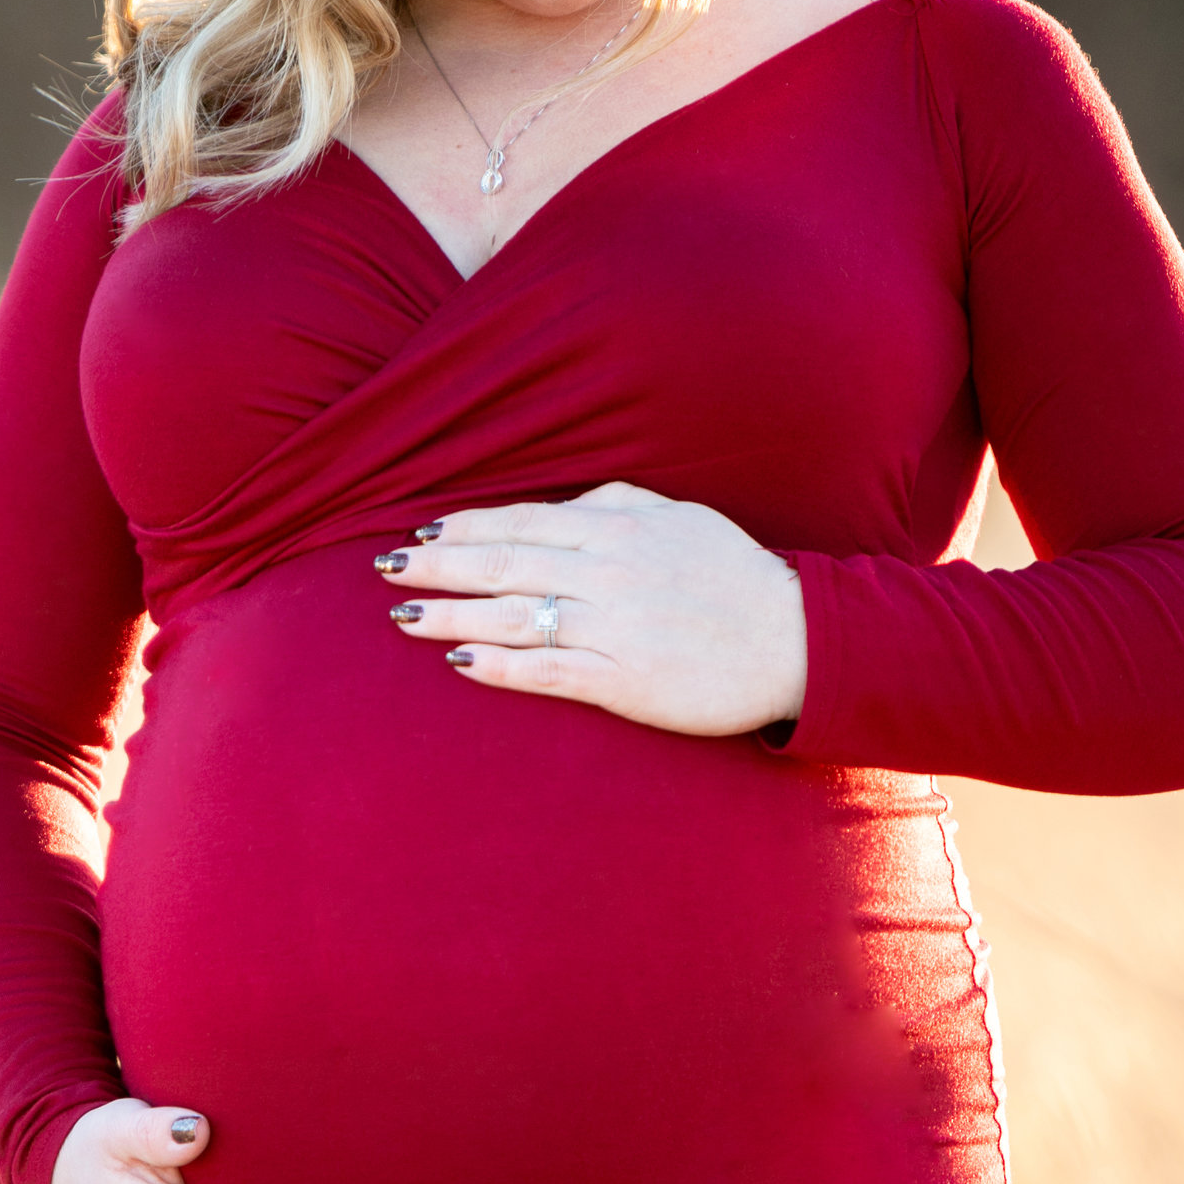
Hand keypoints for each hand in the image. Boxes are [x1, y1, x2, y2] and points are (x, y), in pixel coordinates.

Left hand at [379, 481, 807, 735]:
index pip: (523, 523)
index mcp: (618, 529)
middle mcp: (609, 572)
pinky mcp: (624, 679)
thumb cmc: (734, 577)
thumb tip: (565, 504)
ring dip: (452, 614)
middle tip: (387, 569)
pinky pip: (547, 669)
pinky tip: (458, 661)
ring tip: (403, 615)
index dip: (465, 527)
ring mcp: (615, 627)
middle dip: (440, 565)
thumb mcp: (679, 519)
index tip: (420, 532)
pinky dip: (498, 665)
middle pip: (504, 565)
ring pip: (514, 616)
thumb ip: (618, 504)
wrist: (796, 641)